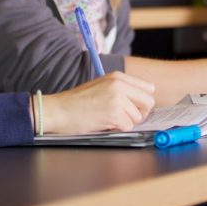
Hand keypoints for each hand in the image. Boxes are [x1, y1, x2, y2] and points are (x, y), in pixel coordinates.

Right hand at [39, 72, 154, 133]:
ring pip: (138, 117)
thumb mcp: (101, 86)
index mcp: (118, 76)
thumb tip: (141, 103)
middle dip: (139, 113)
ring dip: (126, 122)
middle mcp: (119, 84)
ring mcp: (117, 98)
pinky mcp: (114, 113)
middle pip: (149, 102)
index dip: (142, 102)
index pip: (148, 88)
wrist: (57, 110)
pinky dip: (118, 129)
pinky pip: (128, 126)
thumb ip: (122, 90)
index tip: (133, 108)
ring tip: (108, 119)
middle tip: (124, 117)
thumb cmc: (77, 102)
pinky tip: (104, 123)